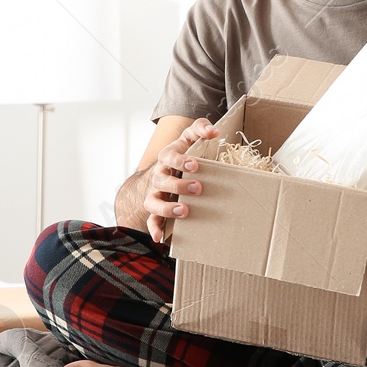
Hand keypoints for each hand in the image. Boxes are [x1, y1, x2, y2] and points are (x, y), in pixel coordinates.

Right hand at [144, 118, 217, 242]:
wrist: (171, 169)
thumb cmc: (186, 152)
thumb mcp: (192, 136)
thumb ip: (201, 128)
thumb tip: (214, 131)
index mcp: (167, 157)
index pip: (168, 156)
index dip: (179, 160)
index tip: (195, 164)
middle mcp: (159, 175)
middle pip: (161, 180)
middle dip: (178, 184)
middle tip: (198, 187)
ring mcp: (157, 193)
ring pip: (153, 202)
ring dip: (167, 208)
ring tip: (185, 211)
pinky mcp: (158, 210)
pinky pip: (152, 220)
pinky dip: (154, 229)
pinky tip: (160, 238)